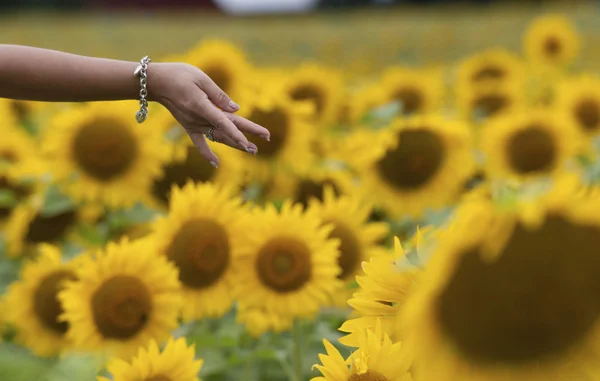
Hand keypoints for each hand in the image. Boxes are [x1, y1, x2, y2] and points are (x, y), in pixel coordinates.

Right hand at [147, 62, 269, 166]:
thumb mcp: (201, 78)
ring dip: (235, 144)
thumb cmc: (178, 75)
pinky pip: (199, 142)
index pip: (223, 122)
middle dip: (246, 135)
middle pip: (227, 129)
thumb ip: (219, 94)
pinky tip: (216, 164)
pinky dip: (207, 153)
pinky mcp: (188, 126)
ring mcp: (193, 124)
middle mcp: (198, 119)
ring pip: (218, 136)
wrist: (156, 82)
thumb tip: (236, 108)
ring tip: (253, 150)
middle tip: (267, 138)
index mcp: (202, 106)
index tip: (248, 141)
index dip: (237, 132)